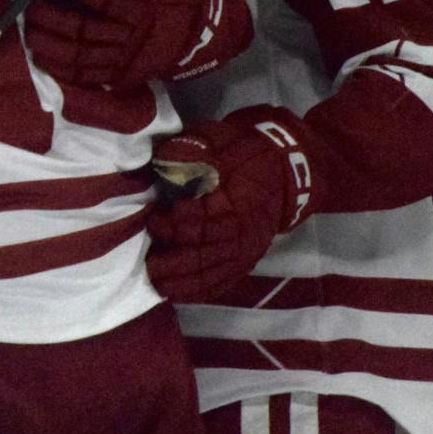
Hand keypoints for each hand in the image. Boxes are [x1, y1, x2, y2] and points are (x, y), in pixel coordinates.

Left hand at [25, 0, 252, 88]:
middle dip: (52, 16)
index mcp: (151, 1)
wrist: (212, 24)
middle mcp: (139, 33)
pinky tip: (41, 55)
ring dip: (50, 42)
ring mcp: (131, 58)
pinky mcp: (126, 75)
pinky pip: (88, 76)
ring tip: (29, 27)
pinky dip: (61, 68)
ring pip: (81, 55)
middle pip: (85, 29)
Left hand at [144, 105, 320, 301]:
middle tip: (148, 260)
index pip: (201, 221)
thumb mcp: (216, 139)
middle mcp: (243, 230)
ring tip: (157, 282)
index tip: (154, 218)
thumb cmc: (241, 151)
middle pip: (203, 255)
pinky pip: (224, 281)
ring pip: (211, 273)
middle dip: (172, 262)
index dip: (174, 224)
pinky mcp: (248, 258)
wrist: (284, 168)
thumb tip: (165, 164)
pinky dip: (202, 291)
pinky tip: (180, 294)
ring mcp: (247, 248)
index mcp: (237, 200)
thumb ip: (190, 152)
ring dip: (182, 282)